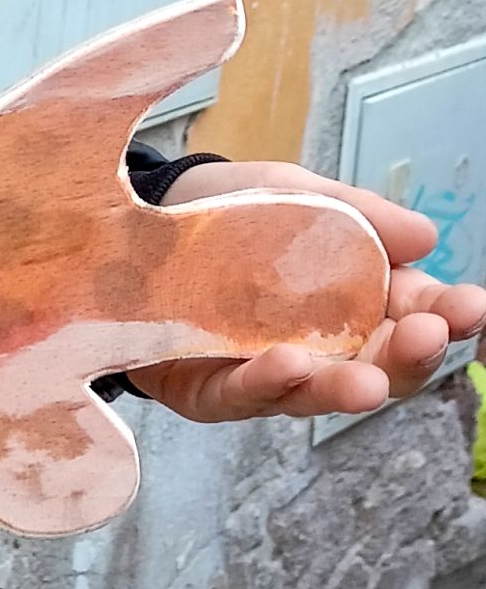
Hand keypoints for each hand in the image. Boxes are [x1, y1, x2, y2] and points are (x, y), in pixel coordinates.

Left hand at [128, 161, 485, 422]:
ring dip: (343, 389)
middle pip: (377, 366)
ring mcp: (267, 373)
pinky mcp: (211, 391)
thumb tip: (425, 235)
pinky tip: (285, 366)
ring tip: (365, 382)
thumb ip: (355, 212)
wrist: (136, 218)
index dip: (444, 315)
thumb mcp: (293, 193)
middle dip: (406, 356)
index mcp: (352, 300)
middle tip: (424, 336)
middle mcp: (320, 346)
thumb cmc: (229, 212)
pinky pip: (241, 396)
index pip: (412, 314)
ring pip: (315, 395)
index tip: (469, 306)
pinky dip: (265, 384)